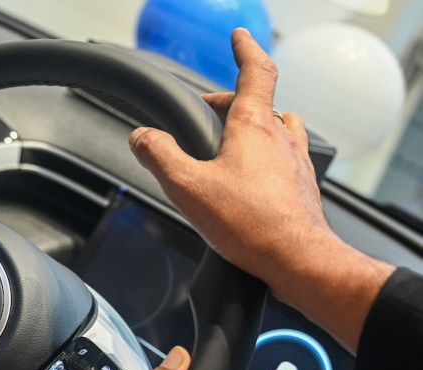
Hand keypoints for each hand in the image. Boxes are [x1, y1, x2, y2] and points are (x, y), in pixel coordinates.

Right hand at [129, 28, 392, 352]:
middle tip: (207, 112)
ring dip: (255, 125)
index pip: (255, 72)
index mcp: (253, 127)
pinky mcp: (301, 186)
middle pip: (259, 102)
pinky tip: (252, 178)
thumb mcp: (188, 187)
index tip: (239, 37)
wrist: (298, 259)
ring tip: (231, 142)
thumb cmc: (251, 225)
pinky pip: (286, 156)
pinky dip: (268, 155)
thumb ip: (160, 156)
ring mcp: (295, 162)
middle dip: (231, 101)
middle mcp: (280, 138)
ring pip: (278, 128)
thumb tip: (142, 137)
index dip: (245, 49)